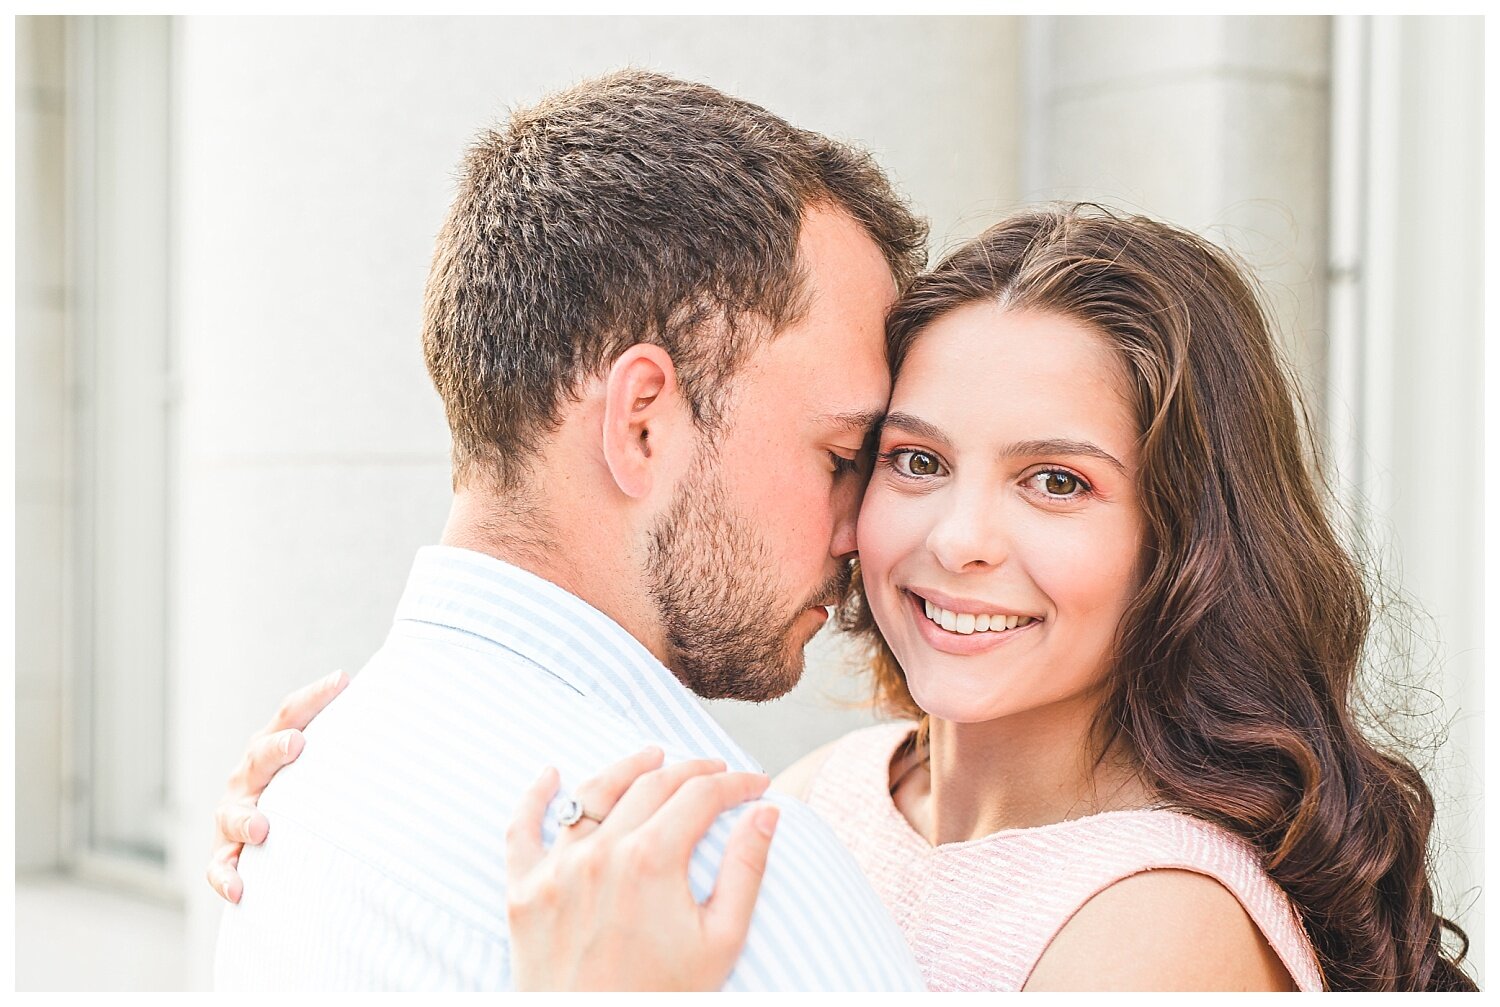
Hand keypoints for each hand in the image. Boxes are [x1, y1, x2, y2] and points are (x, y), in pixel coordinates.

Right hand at [206, 669, 349, 902]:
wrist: (264, 836)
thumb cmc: (307, 790)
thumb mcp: (323, 762)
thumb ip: (351, 738)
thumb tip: (406, 703)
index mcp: (273, 746)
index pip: (291, 714)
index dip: (315, 697)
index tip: (342, 681)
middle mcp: (249, 776)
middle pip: (259, 756)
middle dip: (276, 749)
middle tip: (296, 744)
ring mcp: (234, 814)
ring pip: (233, 814)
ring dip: (246, 819)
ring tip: (263, 828)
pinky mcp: (225, 854)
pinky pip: (219, 867)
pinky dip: (226, 877)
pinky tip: (240, 887)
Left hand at [506, 748, 780, 990]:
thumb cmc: (664, 997)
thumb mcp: (721, 940)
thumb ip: (746, 870)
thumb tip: (765, 814)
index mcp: (651, 860)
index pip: (700, 795)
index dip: (735, 783)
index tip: (756, 785)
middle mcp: (600, 852)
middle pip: (652, 784)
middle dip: (693, 771)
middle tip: (716, 773)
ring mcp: (556, 869)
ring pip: (593, 793)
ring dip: (627, 768)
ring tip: (652, 755)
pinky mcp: (523, 891)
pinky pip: (522, 830)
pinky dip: (534, 797)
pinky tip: (550, 774)